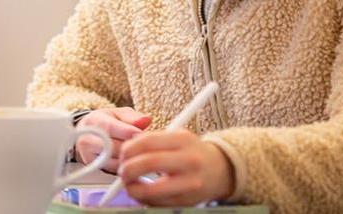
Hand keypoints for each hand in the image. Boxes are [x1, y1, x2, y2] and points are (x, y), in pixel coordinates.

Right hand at [75, 107, 151, 172]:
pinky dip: (124, 166)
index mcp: (94, 121)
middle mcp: (88, 139)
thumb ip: (132, 117)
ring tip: (134, 151)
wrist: (89, 134)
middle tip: (141, 144)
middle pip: (113, 147)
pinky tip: (128, 160)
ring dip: (128, 158)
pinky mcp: (94, 168)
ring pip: (114, 161)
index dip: (128, 131)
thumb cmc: (107, 122)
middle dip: (130, 146)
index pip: (111, 128)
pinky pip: (114, 171)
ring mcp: (89, 156)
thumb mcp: (119, 114)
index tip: (141, 133)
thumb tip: (146, 120)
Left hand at [118, 129, 233, 206]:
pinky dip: (144, 199)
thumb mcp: (178, 137)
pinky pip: (157, 204)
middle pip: (148, 163)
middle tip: (122, 171)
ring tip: (130, 184)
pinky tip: (144, 192)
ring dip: (133, 189)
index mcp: (183, 140)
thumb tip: (126, 151)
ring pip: (150, 191)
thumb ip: (153, 141)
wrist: (220, 170)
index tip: (122, 154)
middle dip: (127, 169)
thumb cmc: (193, 152)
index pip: (147, 142)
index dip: (128, 149)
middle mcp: (189, 161)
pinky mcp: (186, 202)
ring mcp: (189, 184)